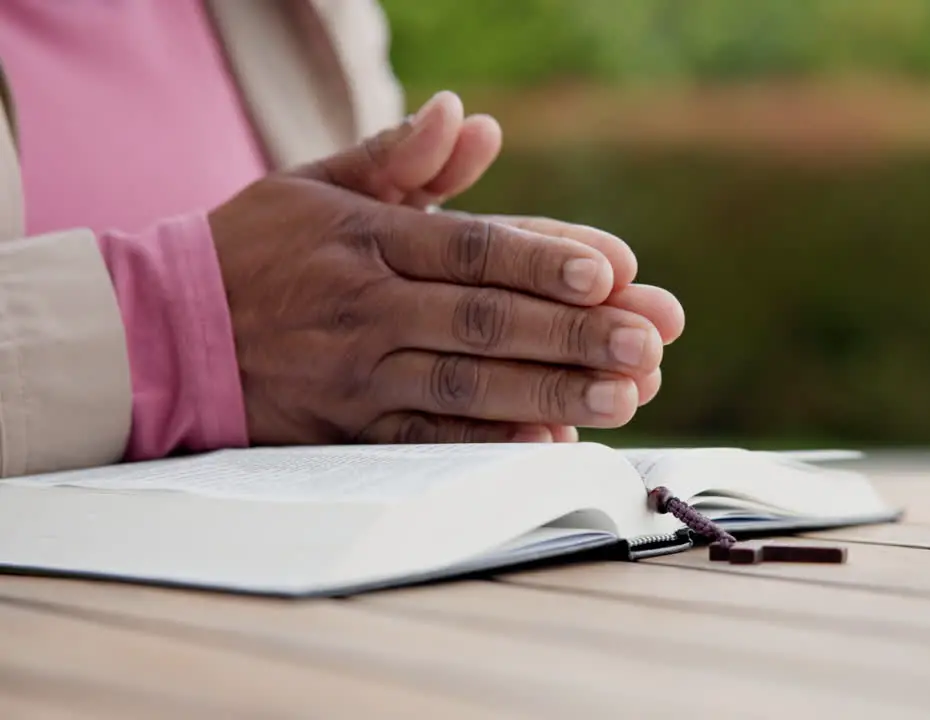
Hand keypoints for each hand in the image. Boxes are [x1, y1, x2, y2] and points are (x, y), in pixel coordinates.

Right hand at [295, 91, 684, 439]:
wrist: (164, 332)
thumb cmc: (257, 248)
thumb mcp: (317, 184)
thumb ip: (400, 156)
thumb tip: (468, 116)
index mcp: (368, 238)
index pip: (473, 247)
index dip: (545, 257)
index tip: (616, 269)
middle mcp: (366, 307)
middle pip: (487, 320)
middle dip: (575, 331)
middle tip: (651, 340)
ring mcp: (356, 375)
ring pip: (467, 385)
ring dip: (552, 390)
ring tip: (627, 395)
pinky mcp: (346, 430)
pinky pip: (426, 441)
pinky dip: (488, 444)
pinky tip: (550, 440)